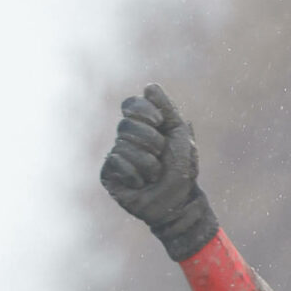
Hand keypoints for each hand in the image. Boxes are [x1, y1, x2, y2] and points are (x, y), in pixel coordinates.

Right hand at [100, 84, 218, 260]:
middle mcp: (126, 139)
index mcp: (142, 127)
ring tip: (154, 174)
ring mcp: (115, 156)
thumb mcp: (180, 136)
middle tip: (161, 155)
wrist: (179, 203)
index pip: (131, 105)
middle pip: (127, 125)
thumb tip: (149, 87)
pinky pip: (117, 162)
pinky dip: (136, 174)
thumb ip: (167, 110)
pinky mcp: (108, 175)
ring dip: (148, 162)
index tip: (160, 123)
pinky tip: (141, 183)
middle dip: (151, 141)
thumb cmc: (182, 170)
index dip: (145, 112)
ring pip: (124, 146)